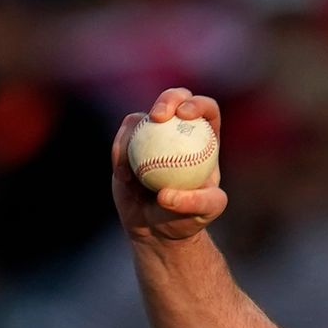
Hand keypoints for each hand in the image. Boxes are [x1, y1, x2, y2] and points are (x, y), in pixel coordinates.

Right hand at [111, 88, 226, 243]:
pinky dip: (120, 152)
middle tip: (158, 116)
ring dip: (135, 135)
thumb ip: (195, 203)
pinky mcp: (128, 145)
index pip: (207, 111)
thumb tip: (165, 194)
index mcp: (205, 140)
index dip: (198, 104)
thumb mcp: (205, 214)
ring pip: (142, 117)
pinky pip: (122, 138)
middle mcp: (179, 132)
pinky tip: (124, 176)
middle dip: (168, 98)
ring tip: (133, 172)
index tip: (185, 115)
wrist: (158, 229)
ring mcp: (152, 136)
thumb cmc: (188, 220)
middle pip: (176, 99)